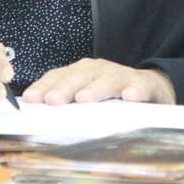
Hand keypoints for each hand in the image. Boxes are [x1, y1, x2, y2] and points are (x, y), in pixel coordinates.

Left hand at [22, 58, 176, 104]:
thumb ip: (66, 104)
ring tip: (84, 98)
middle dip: (65, 87)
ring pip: (108, 79)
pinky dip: (135, 90)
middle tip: (53, 101)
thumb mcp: (86, 97)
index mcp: (81, 72)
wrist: (152, 88)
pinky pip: (140, 86)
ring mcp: (123, 76)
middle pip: (80, 76)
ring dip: (96, 88)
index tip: (31, 99)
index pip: (59, 76)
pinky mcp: (146, 85)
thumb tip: (36, 112)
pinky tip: (129, 98)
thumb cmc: (111, 96)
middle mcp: (99, 70)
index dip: (44, 86)